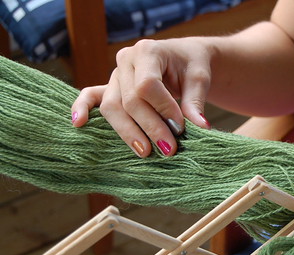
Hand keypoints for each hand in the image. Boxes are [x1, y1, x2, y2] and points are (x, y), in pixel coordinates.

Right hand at [71, 38, 211, 156]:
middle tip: (168, 150)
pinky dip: (81, 108)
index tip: (181, 128)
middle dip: (149, 127)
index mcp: (148, 51)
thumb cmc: (192, 65)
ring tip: (145, 152)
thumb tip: (202, 127)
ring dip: (127, 131)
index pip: (148, 85)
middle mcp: (126, 60)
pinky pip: (91, 96)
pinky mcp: (110, 87)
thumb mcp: (199, 79)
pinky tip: (79, 124)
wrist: (184, 57)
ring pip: (112, 106)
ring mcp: (114, 74)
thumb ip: (196, 102)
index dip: (163, 109)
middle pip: (130, 100)